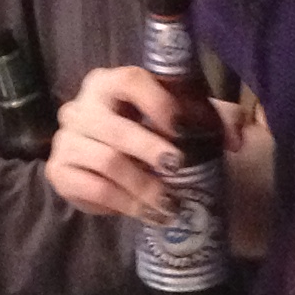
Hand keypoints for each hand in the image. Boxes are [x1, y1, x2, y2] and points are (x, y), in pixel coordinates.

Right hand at [46, 64, 201, 225]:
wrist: (112, 166)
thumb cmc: (152, 134)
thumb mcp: (185, 120)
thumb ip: (215, 120)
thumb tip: (235, 140)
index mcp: (110, 83)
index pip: (130, 81)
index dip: (155, 102)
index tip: (180, 127)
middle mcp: (81, 106)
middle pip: (115, 129)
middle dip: (150, 150)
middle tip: (177, 168)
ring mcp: (66, 139)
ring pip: (107, 163)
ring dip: (142, 187)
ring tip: (168, 204)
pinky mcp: (59, 171)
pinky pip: (93, 189)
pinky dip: (124, 204)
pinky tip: (147, 213)